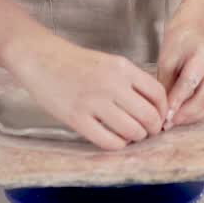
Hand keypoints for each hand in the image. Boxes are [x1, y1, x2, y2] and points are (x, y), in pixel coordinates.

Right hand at [13, 40, 168, 150]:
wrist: (41, 58)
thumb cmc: (76, 62)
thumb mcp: (109, 62)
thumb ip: (130, 81)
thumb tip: (153, 107)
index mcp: (122, 68)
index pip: (158, 93)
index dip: (162, 110)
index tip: (158, 117)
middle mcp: (111, 84)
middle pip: (149, 115)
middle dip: (153, 128)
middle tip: (147, 131)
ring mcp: (93, 102)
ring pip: (132, 131)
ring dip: (136, 137)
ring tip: (130, 135)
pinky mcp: (76, 118)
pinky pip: (108, 141)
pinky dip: (118, 144)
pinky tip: (114, 139)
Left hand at [156, 23, 203, 128]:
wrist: (192, 35)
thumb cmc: (177, 46)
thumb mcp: (166, 60)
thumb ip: (166, 84)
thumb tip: (163, 112)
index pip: (191, 81)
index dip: (177, 101)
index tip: (165, 115)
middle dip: (185, 113)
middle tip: (168, 123)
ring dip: (192, 117)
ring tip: (174, 122)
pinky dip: (198, 114)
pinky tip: (184, 118)